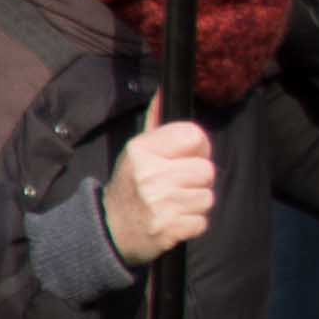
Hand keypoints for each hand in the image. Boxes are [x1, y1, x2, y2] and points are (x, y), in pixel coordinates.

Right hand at [101, 120, 215, 266]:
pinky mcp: (168, 228)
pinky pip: (202, 222)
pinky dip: (192, 224)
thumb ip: (157, 121)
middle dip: (197, 179)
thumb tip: (166, 90)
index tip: (186, 157)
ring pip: (208, 197)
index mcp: (142, 149)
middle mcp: (150, 174)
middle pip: (207, 170)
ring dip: (195, 203)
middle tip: (176, 185)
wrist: (110, 228)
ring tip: (173, 203)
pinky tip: (173, 219)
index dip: (198, 148)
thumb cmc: (131, 184)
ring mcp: (159, 203)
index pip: (194, 136)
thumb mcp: (138, 150)